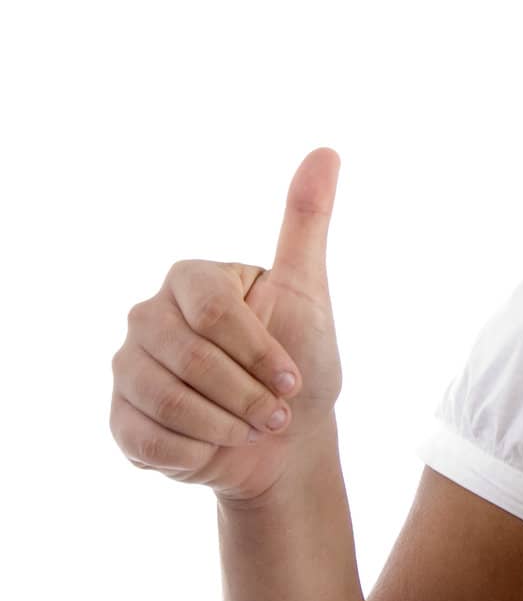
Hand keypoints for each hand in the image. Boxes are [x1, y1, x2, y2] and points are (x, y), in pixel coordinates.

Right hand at [109, 147, 344, 504]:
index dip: (258, 351)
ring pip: (166, 401)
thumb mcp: (309, 290)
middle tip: (277, 411)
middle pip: (189, 359)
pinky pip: (147, 437)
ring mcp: (127, 368)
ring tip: (253, 426)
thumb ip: (306, 223)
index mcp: (191, 280)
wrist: (284, 440)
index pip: (213, 311)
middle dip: (247, 395)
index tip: (293, 377)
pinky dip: (195, 450)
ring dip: (225, 424)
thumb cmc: (300, 359)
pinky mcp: (120, 418)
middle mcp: (148, 317)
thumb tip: (325, 151)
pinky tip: (216, 444)